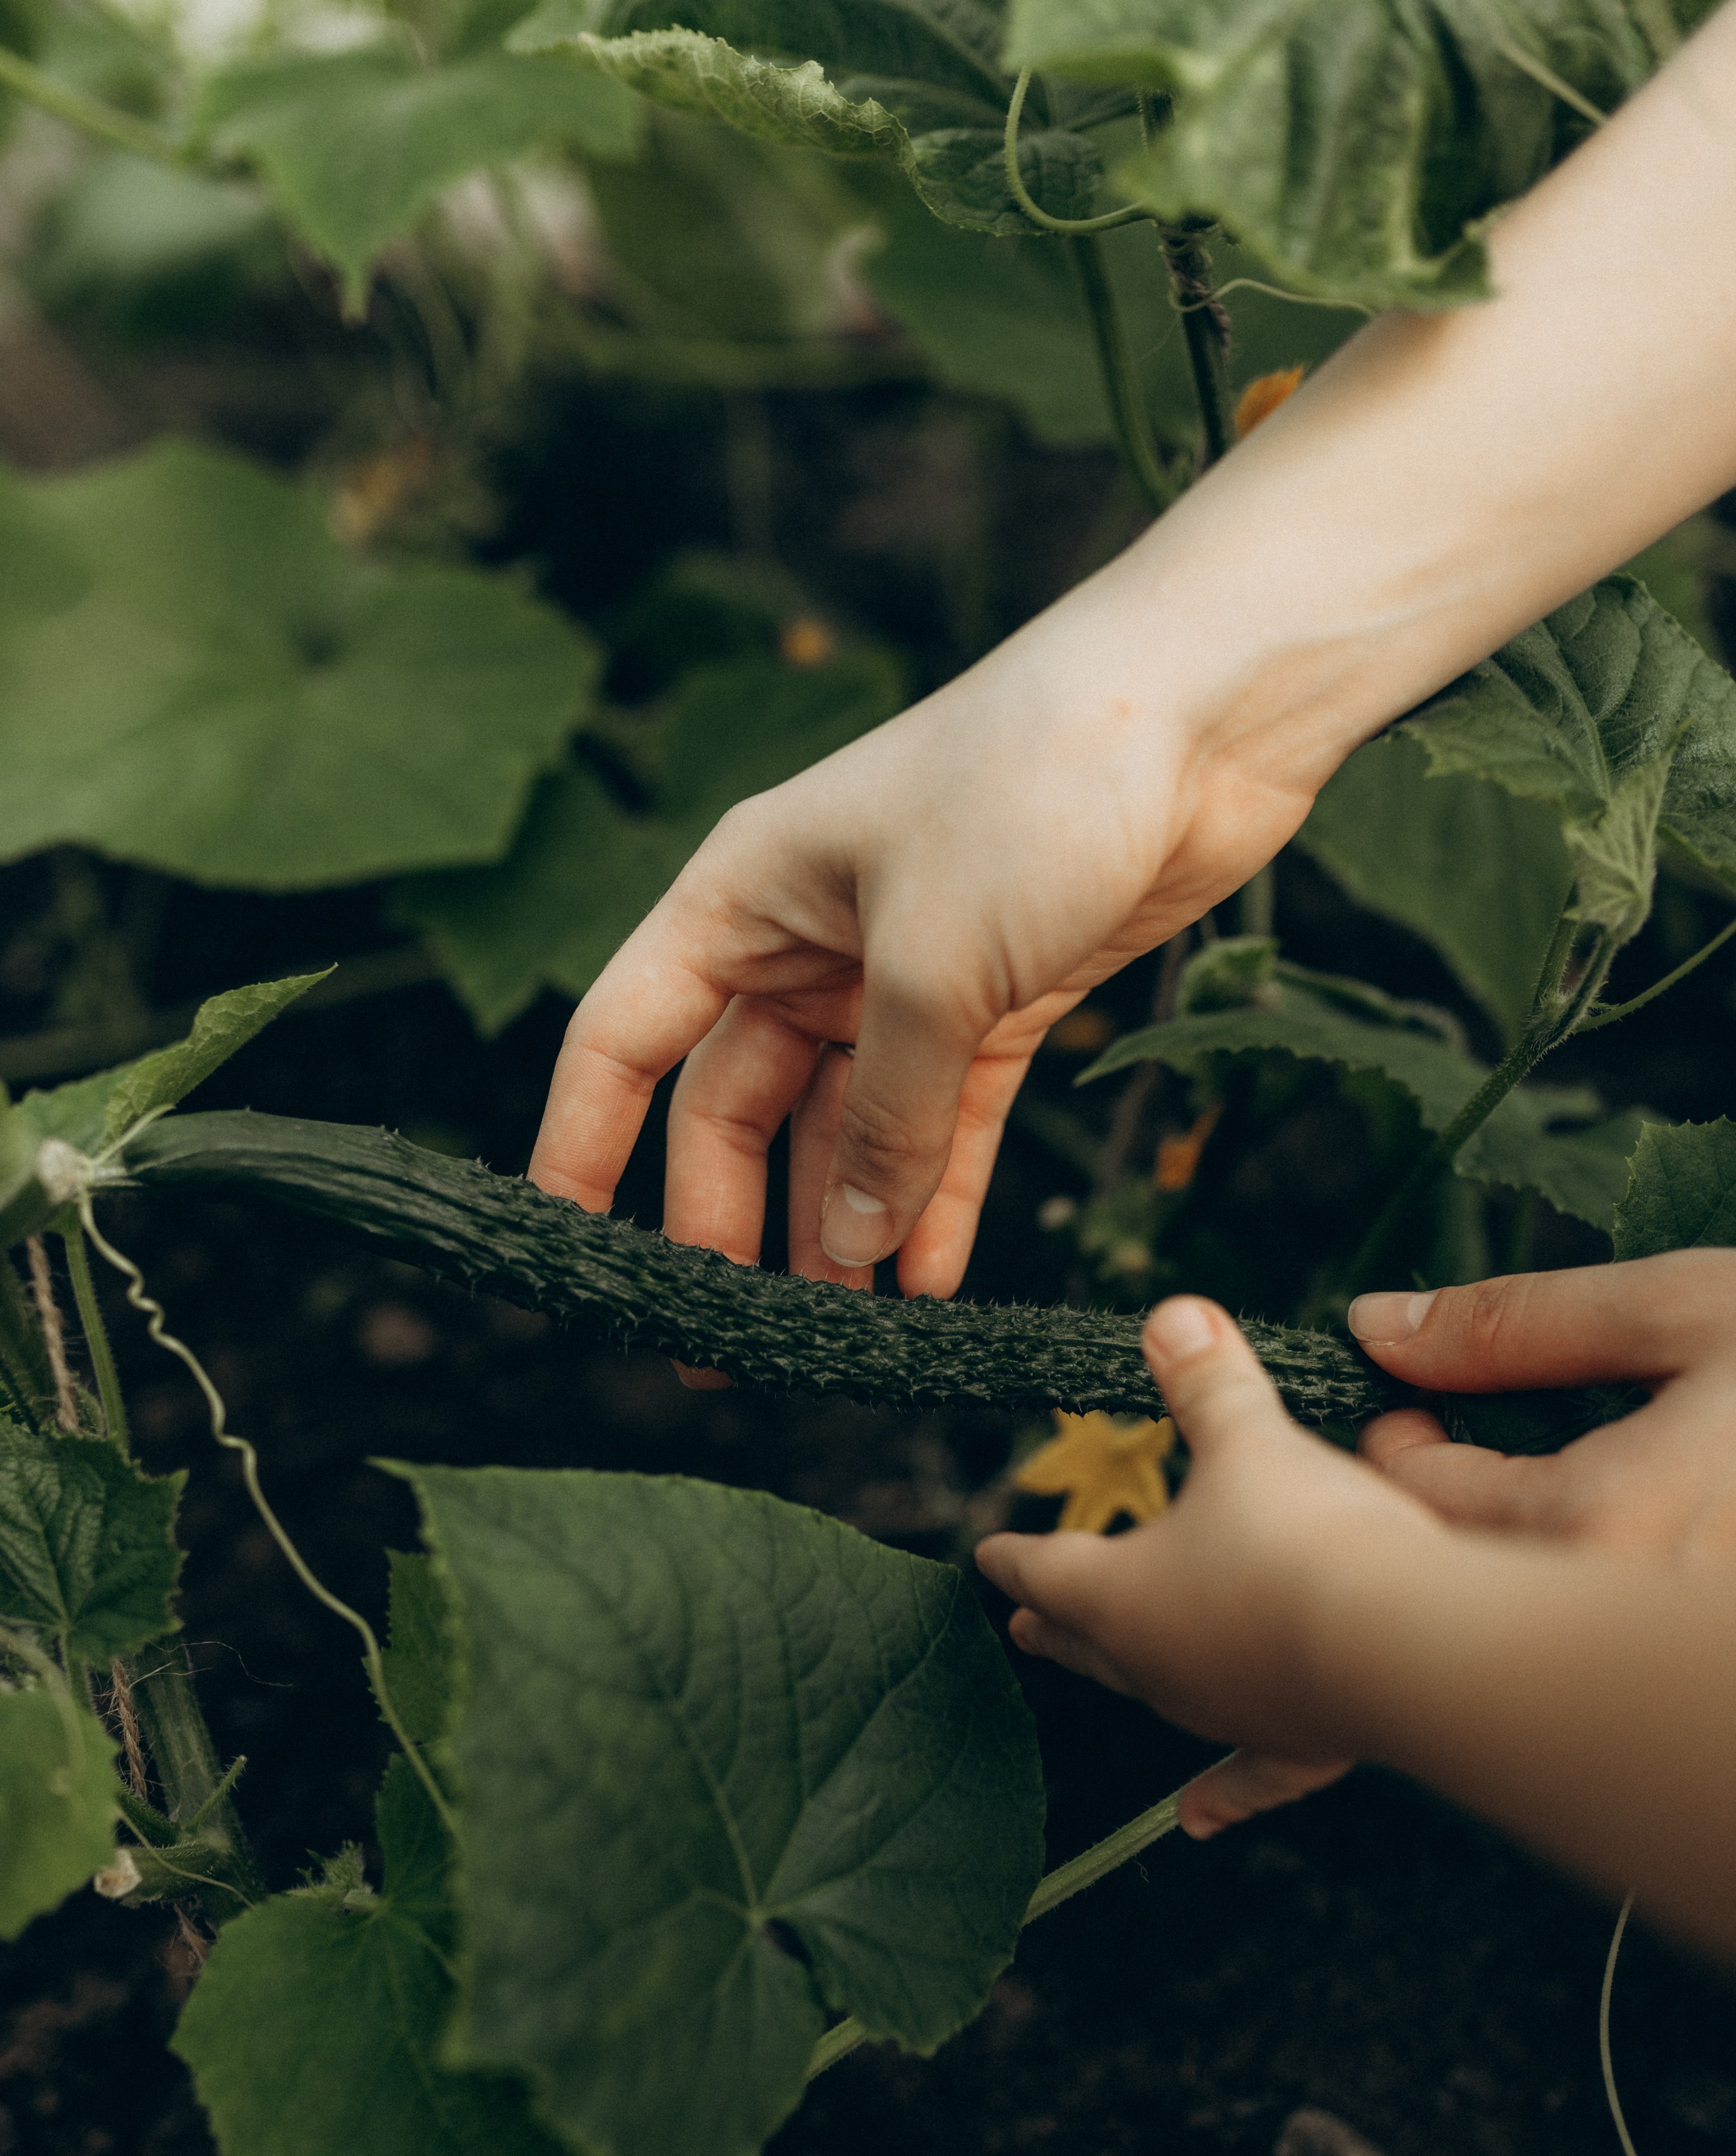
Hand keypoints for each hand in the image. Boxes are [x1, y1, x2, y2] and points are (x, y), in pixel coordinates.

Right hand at [529, 552, 1321, 1298]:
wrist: (1205, 707)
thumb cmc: (1034, 785)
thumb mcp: (931, 964)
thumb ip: (882, 1118)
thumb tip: (846, 1250)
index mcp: (741, 899)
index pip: (622, 1039)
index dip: (581, 1146)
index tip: (566, 1252)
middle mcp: (807, 941)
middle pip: (733, 1107)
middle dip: (727, 1225)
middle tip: (727, 1347)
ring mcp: (904, 974)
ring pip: (843, 1130)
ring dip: (840, 1229)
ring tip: (838, 1338)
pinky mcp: (1002, 999)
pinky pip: (945, 1126)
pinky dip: (935, 1201)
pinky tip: (927, 1283)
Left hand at [978, 1256, 1735, 1858]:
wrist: (1405, 1646)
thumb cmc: (1305, 1538)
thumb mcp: (1250, 1441)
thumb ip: (1207, 1383)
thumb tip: (1166, 1315)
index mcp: (1119, 1595)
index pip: (1048, 1569)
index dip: (1015, 1558)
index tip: (984, 1557)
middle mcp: (1159, 1667)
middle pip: (1090, 1641)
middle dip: (1057, 1625)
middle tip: (1023, 1630)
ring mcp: (1225, 1713)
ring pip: (1160, 1696)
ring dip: (1135, 1678)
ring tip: (1120, 1671)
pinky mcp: (1296, 1744)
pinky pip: (1248, 1775)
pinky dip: (1222, 1794)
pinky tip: (1195, 1820)